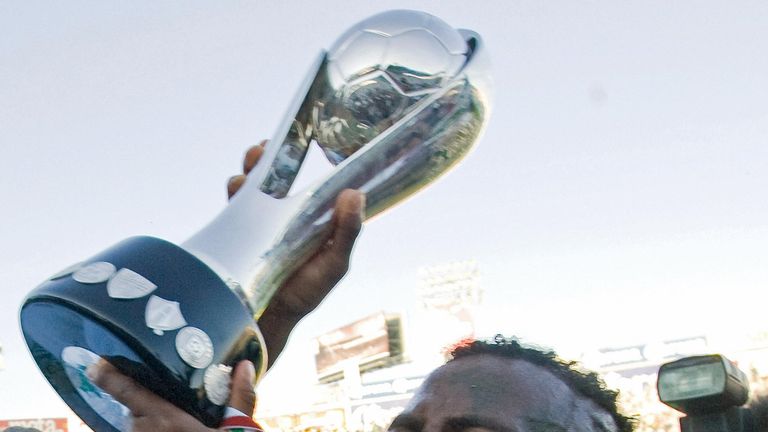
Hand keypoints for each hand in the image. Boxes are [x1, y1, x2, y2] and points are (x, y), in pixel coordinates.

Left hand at [86, 360, 256, 431]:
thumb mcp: (238, 431)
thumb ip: (240, 398)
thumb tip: (246, 366)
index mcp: (167, 420)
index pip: (129, 392)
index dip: (109, 377)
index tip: (94, 366)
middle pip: (131, 418)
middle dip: (140, 416)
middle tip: (157, 416)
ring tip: (158, 430)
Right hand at [227, 141, 364, 367]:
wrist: (271, 317)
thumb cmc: (309, 291)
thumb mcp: (335, 263)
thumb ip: (347, 232)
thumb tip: (355, 194)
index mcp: (315, 217)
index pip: (310, 181)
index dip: (304, 161)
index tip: (299, 140)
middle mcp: (288, 214)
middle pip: (277, 176)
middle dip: (268, 158)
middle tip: (264, 148)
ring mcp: (263, 221)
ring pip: (254, 184)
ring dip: (250, 169)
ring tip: (251, 164)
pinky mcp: (241, 231)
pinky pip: (235, 203)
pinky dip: (235, 189)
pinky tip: (236, 188)